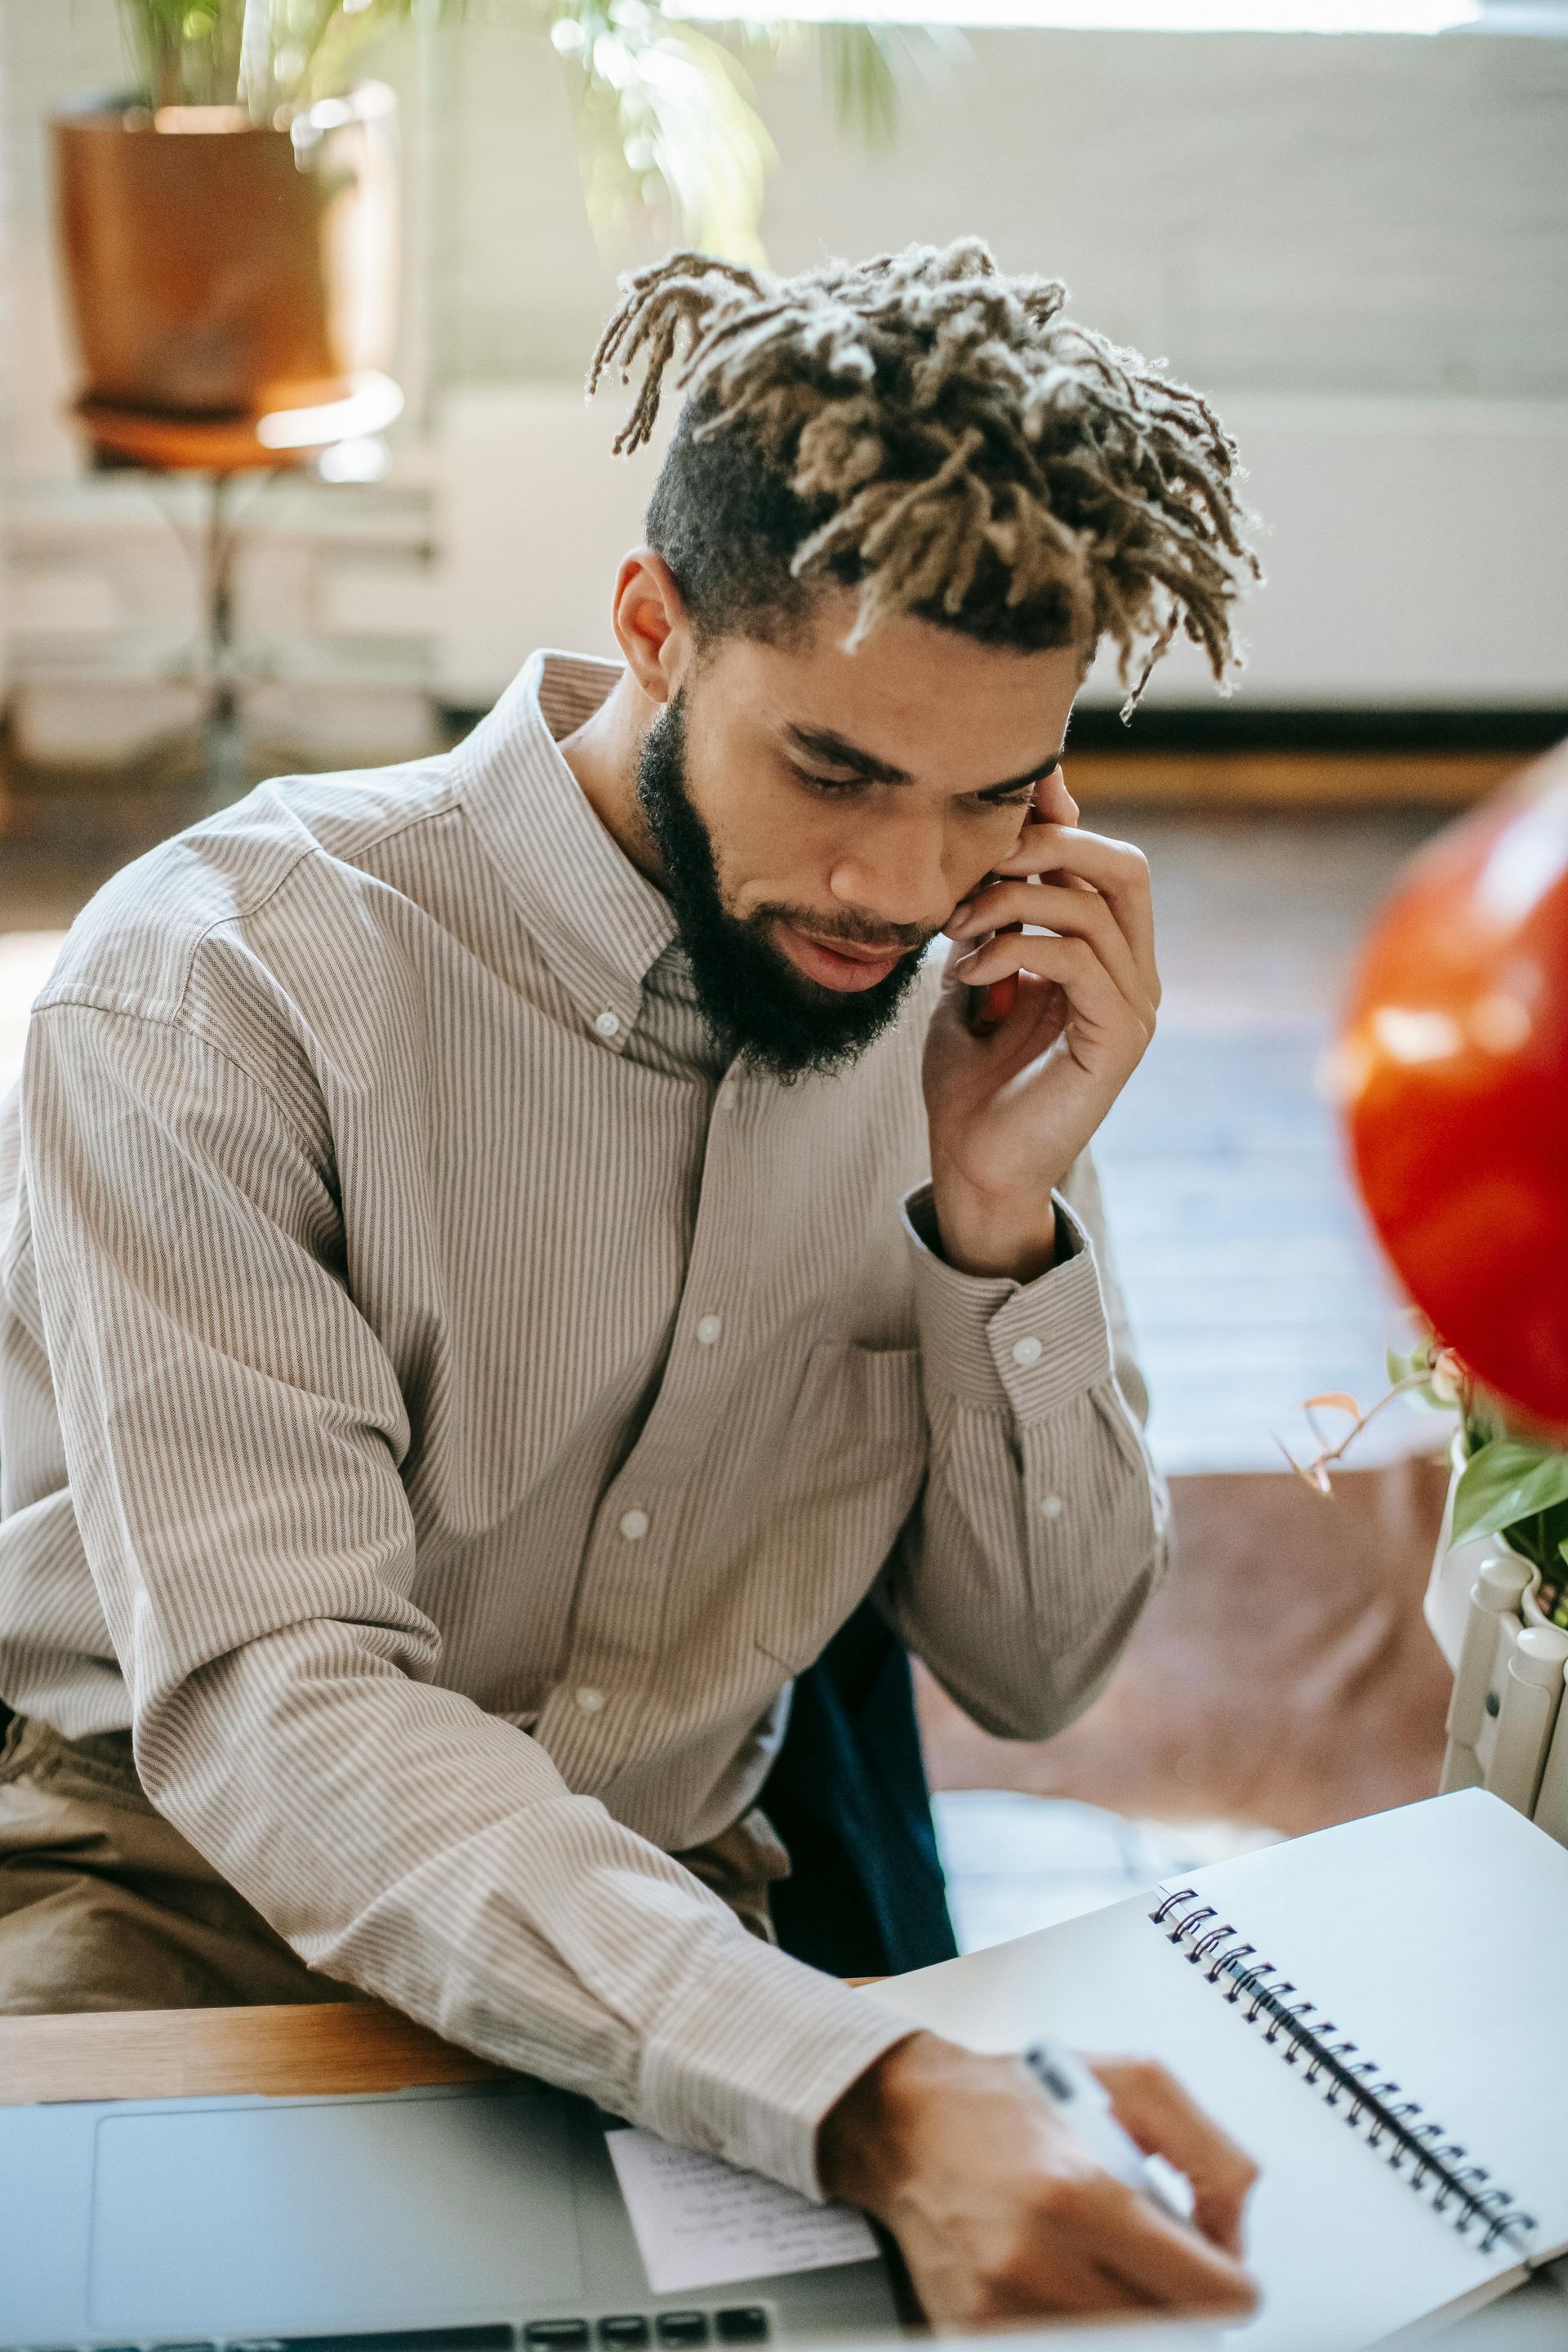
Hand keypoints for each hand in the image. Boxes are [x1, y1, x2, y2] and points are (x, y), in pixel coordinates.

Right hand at [818, 2032, 1257, 2326]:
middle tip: (1168, 2265)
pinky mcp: (975, 2336)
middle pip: (1170, 2336)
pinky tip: (1074, 2288)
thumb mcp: (1131, 2083)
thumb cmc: (1011, 2100)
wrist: (905, 2123)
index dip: (1234, 2284)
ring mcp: (1002, 2312)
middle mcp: (1038, 2262)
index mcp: (1081, 2195)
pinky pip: (1063, 2348)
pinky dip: (1083, 2328)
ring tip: (1117, 2271)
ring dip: (1138, 2321)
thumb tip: (1234, 2234)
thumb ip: (1210, 2153)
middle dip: (1184, 2303)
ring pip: (1122, 2349)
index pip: (1206, 2294)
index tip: (1226, 2271)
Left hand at [923, 770, 1158, 1281]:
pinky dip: (1016, 948)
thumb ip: (989, 924)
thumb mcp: (973, 982)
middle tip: (983, 858)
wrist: (974, 1168)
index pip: (1106, 861)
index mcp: (1108, 957)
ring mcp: (1134, 1008)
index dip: (1057, 826)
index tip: (986, 827)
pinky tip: (970, 970)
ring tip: (956, 929)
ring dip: (1010, 903)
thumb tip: (983, 857)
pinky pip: (1080, 960)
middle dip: (1050, 844)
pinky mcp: (1118, 1040)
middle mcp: (1135, 976)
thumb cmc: (971, 1083)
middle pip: (1125, 866)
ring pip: (1092, 908)